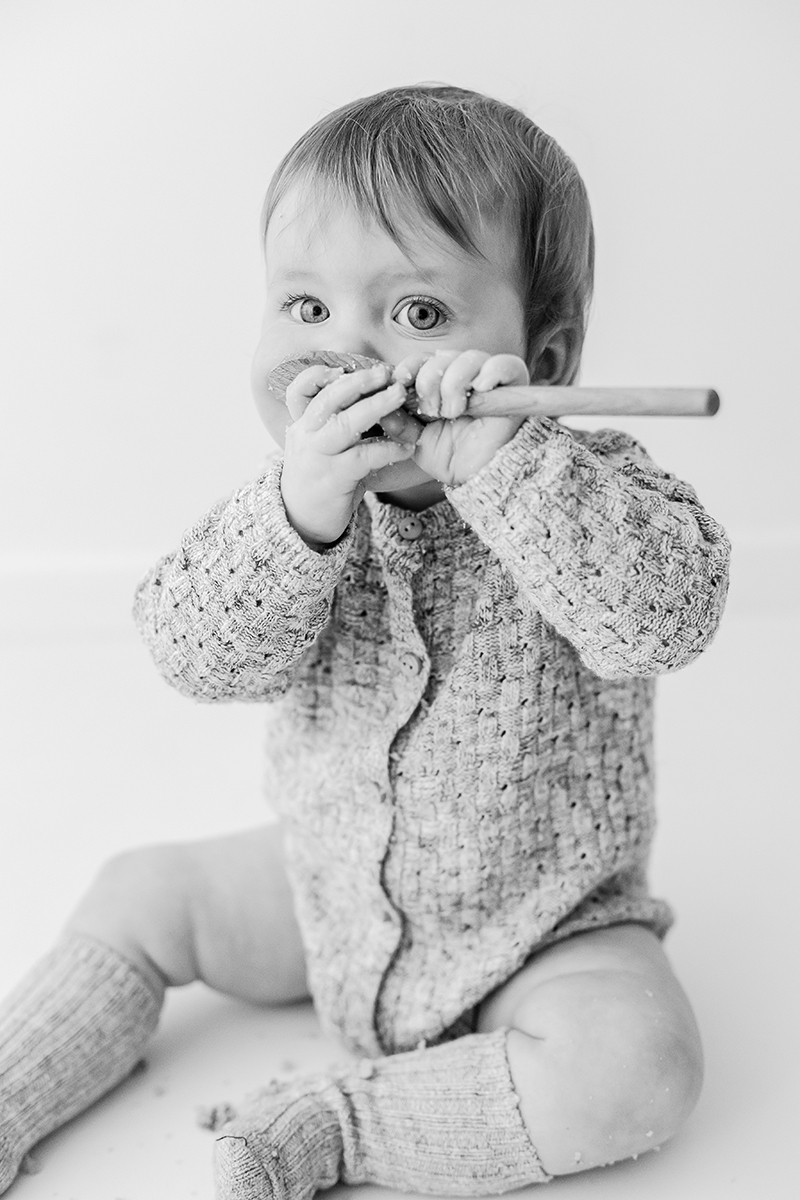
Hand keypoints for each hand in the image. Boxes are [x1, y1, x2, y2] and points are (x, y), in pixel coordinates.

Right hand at [280, 362, 413, 546]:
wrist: (302, 522)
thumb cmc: (321, 480)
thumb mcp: (322, 447)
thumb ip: (340, 424)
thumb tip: (376, 396)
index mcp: (302, 425)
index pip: (299, 390)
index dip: (318, 375)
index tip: (343, 369)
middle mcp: (305, 436)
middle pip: (328, 399)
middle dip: (358, 381)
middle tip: (386, 372)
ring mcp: (317, 457)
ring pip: (345, 423)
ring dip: (375, 405)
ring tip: (400, 396)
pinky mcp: (333, 479)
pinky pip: (363, 457)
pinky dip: (387, 448)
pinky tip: (407, 446)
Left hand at [382, 350, 529, 485]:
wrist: (482, 477)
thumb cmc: (454, 459)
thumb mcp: (417, 442)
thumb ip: (400, 423)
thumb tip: (381, 406)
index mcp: (442, 384)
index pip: (424, 359)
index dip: (410, 366)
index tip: (400, 381)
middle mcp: (466, 376)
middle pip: (443, 356)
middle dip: (430, 381)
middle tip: (433, 410)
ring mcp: (491, 378)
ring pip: (470, 358)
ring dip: (454, 383)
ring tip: (455, 411)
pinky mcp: (515, 385)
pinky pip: (504, 364)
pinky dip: (490, 372)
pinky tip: (481, 388)